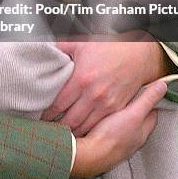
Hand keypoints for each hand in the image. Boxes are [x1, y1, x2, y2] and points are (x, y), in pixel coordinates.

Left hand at [41, 31, 169, 135]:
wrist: (137, 54)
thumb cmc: (108, 47)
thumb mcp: (81, 43)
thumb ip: (61, 47)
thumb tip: (45, 48)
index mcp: (81, 79)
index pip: (58, 105)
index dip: (47, 114)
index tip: (40, 118)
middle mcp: (93, 95)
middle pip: (70, 120)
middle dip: (58, 128)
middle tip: (49, 131)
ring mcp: (106, 104)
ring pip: (85, 126)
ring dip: (73, 132)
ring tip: (62, 136)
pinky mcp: (117, 109)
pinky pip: (99, 125)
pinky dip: (89, 130)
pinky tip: (81, 132)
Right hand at [70, 80, 166, 178]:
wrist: (91, 155)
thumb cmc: (114, 135)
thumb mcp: (134, 113)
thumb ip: (147, 99)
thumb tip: (163, 85)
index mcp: (142, 131)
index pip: (152, 114)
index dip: (151, 101)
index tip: (148, 89)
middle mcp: (133, 140)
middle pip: (140, 121)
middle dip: (137, 108)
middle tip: (132, 94)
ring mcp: (119, 143)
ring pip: (125, 126)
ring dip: (123, 116)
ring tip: (117, 102)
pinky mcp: (104, 144)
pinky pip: (111, 130)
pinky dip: (110, 123)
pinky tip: (102, 117)